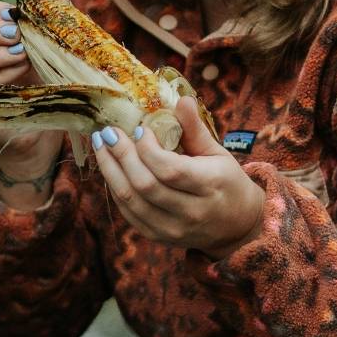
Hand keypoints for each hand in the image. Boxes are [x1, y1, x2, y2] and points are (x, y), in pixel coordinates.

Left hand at [92, 95, 264, 256]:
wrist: (235, 226)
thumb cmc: (226, 182)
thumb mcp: (217, 153)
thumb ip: (195, 129)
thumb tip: (181, 99)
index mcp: (210, 185)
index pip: (170, 169)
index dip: (148, 149)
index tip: (138, 129)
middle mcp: (191, 212)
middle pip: (145, 185)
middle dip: (121, 155)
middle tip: (108, 133)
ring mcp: (172, 229)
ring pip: (131, 200)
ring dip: (110, 170)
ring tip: (101, 146)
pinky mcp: (158, 237)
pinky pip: (128, 213)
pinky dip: (115, 188)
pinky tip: (110, 168)